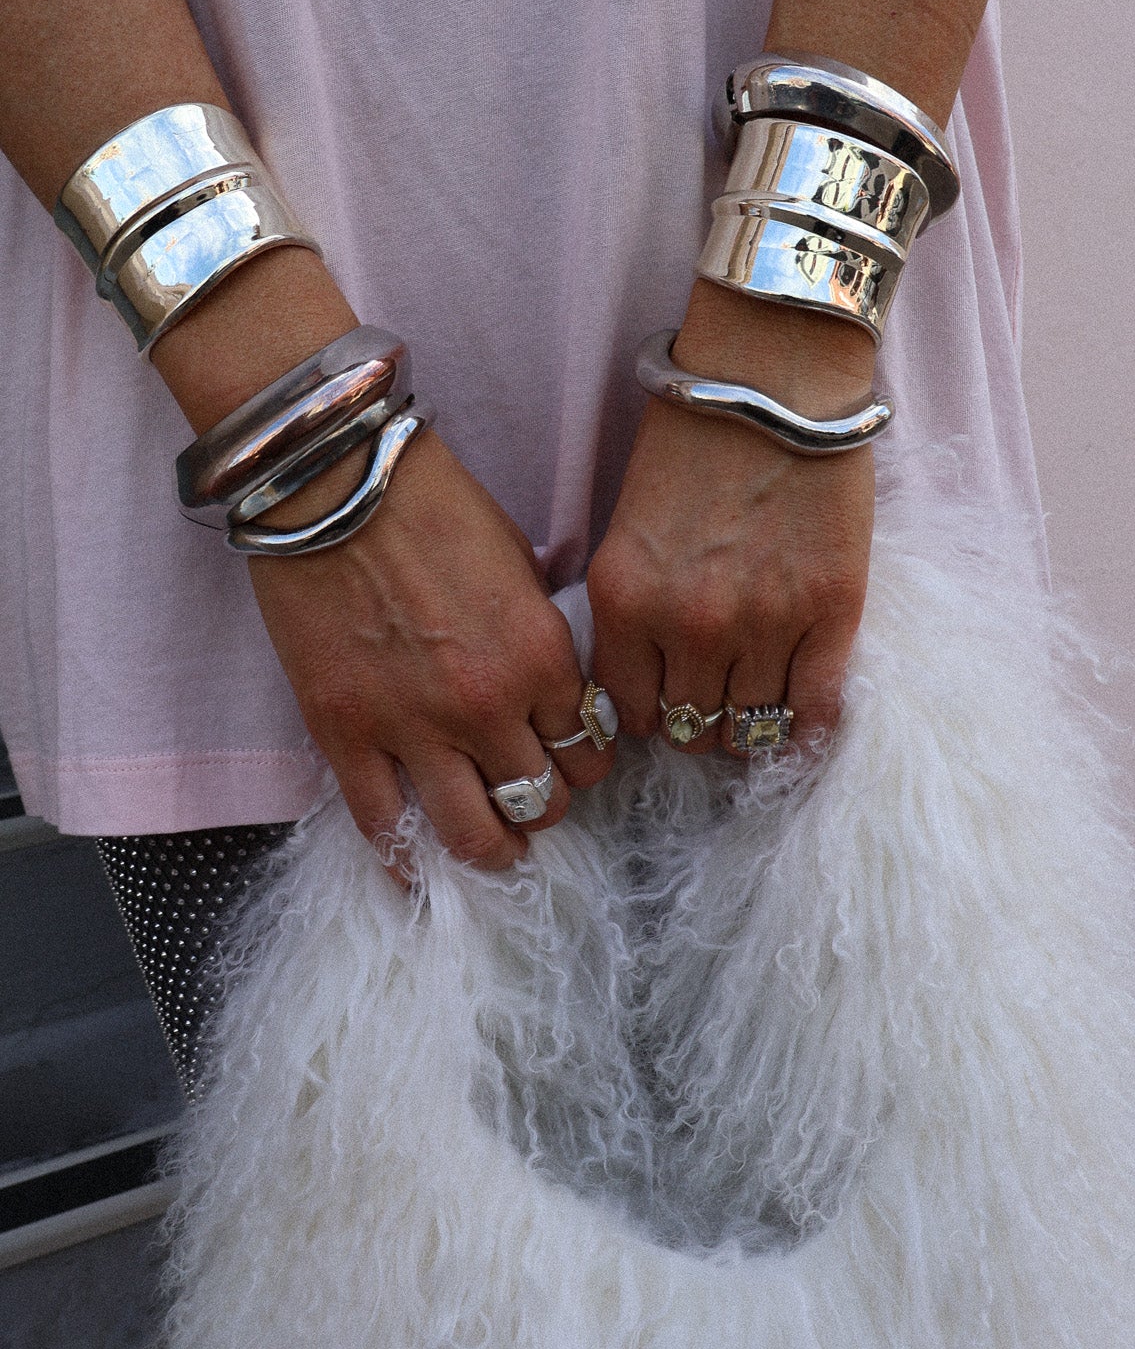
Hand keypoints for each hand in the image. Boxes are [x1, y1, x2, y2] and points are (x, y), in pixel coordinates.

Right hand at [246, 426, 613, 873]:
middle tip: (532, 802)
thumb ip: (537, 636)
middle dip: (544, 807)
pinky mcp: (345, 734)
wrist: (332, 479)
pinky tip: (416, 869)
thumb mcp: (520, 563)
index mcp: (541, 657)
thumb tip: (547, 687)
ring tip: (493, 849)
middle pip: (541, 800)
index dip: (583, 761)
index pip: (587, 750)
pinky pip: (382, 823)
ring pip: (474, 832)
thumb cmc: (430, 504)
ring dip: (493, 848)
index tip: (568, 759)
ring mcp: (413, 728)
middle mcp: (488, 706)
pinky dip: (405, 857)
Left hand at [588, 284, 875, 753]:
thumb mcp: (631, 523)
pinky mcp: (831, 613)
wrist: (777, 371)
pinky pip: (813, 709)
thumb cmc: (697, 431)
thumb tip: (655, 676)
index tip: (667, 696)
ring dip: (752, 721)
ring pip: (750, 728)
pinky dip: (806, 725)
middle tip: (717, 694)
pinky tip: (804, 713)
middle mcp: (688, 623)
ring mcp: (764, 623)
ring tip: (760, 695)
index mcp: (626, 598)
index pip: (629, 710)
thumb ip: (637, 603)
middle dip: (700, 716)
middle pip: (690, 727)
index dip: (650, 709)